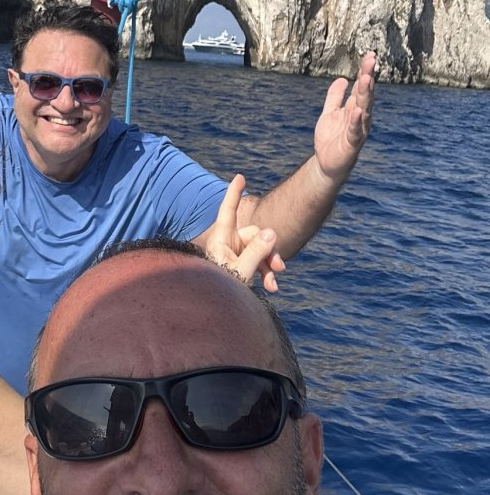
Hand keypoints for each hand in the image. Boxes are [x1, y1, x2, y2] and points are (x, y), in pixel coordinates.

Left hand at [205, 175, 284, 292]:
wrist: (216, 316)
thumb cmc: (221, 293)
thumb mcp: (241, 271)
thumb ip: (256, 251)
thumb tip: (271, 232)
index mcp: (220, 240)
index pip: (228, 211)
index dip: (234, 194)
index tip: (240, 177)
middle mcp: (227, 244)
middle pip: (254, 234)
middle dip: (268, 249)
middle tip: (279, 267)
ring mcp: (234, 255)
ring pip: (260, 249)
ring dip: (269, 264)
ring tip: (274, 283)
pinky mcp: (241, 266)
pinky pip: (258, 262)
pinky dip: (266, 273)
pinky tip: (272, 288)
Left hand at [313, 51, 375, 183]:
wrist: (326, 163)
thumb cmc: (331, 138)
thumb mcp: (329, 113)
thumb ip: (335, 97)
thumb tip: (342, 79)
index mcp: (354, 108)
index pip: (361, 87)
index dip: (365, 71)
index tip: (369, 55)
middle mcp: (360, 117)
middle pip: (365, 94)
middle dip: (368, 76)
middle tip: (371, 59)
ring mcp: (358, 129)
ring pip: (363, 109)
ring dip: (366, 94)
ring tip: (366, 78)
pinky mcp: (352, 143)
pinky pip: (355, 130)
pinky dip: (356, 121)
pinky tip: (357, 110)